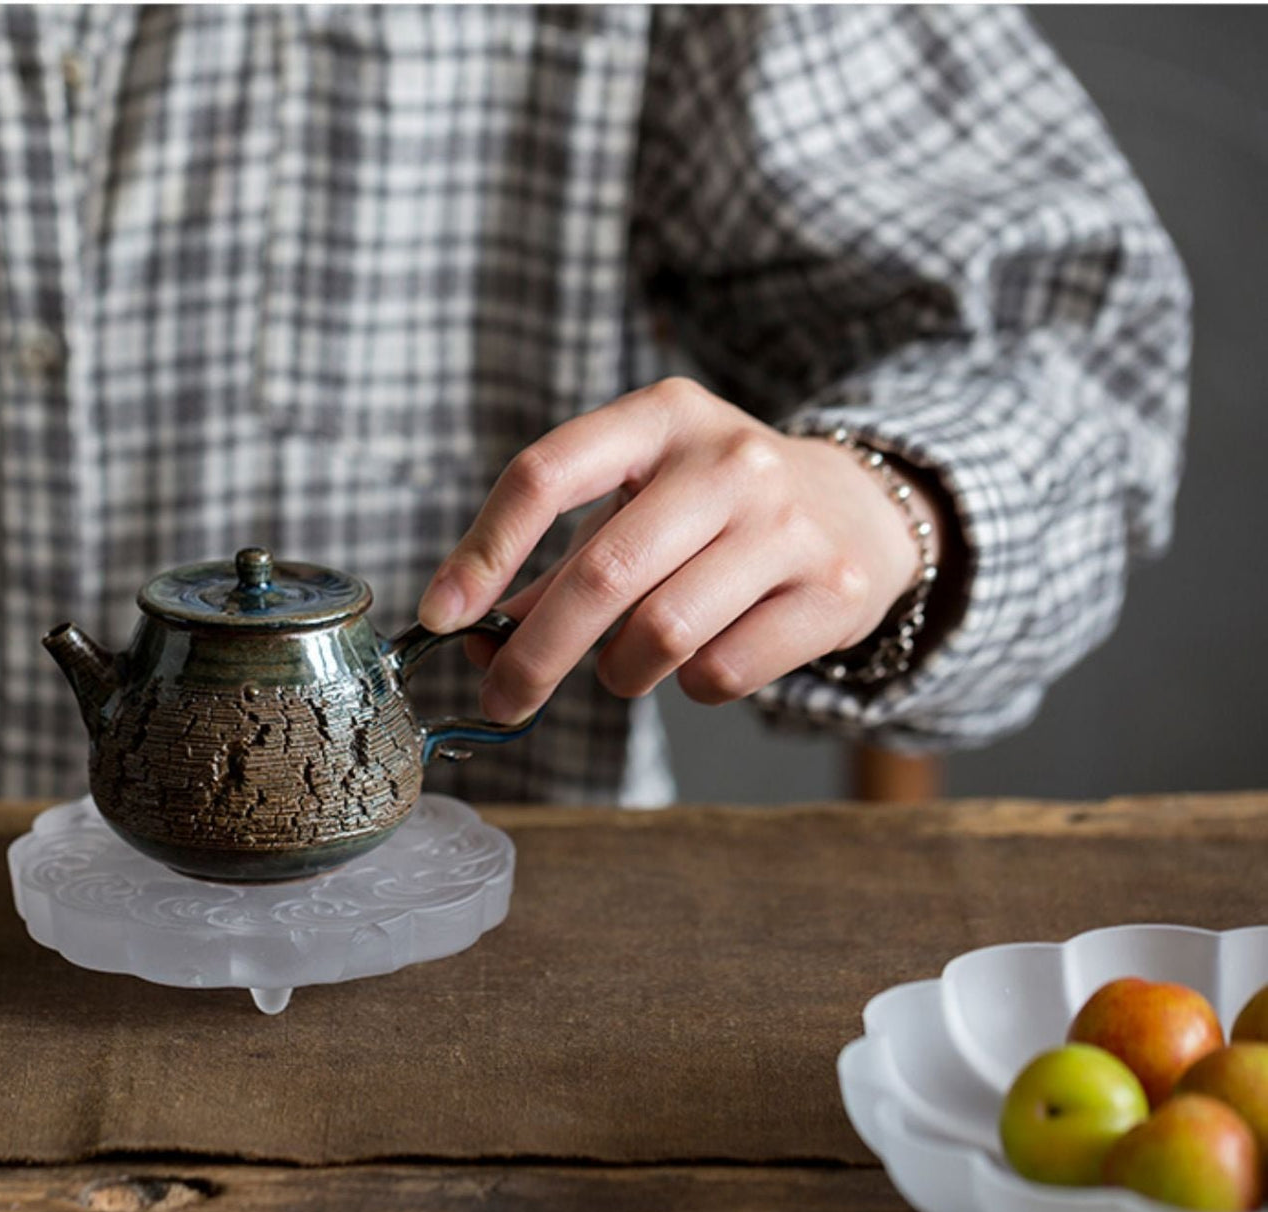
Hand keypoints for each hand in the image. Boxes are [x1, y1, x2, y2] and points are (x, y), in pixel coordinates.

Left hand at [417, 378, 945, 723]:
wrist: (862, 511)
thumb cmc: (717, 513)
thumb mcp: (637, 505)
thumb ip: (556, 566)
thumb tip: (474, 641)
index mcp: (661, 417)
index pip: (546, 473)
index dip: (482, 552)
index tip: (441, 617)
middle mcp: (728, 458)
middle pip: (602, 572)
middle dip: (535, 655)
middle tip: (501, 701)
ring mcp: (789, 523)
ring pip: (662, 632)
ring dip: (619, 673)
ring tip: (625, 666)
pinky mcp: (833, 590)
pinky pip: (722, 673)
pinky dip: (689, 687)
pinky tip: (701, 661)